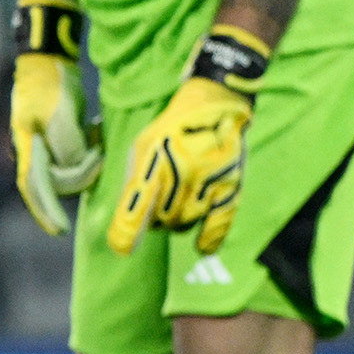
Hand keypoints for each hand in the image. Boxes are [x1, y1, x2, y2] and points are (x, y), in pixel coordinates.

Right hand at [9, 52, 101, 235]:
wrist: (46, 60)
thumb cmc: (49, 84)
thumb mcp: (59, 114)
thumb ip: (67, 146)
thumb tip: (74, 166)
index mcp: (28, 149)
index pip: (35, 189)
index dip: (47, 212)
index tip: (62, 231)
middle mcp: (33, 153)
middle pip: (58, 183)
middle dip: (81, 175)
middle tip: (99, 153)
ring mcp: (44, 147)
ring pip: (68, 170)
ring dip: (86, 162)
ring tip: (96, 137)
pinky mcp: (57, 140)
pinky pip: (74, 157)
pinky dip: (87, 152)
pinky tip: (94, 133)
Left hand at [107, 76, 252, 255]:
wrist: (217, 107)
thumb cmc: (171, 129)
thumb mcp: (143, 146)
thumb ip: (135, 179)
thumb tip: (132, 215)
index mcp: (152, 162)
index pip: (136, 208)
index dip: (126, 233)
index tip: (122, 247)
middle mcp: (180, 176)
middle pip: (160, 221)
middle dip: (154, 219)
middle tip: (159, 202)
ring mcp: (207, 184)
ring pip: (184, 224)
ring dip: (176, 220)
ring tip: (178, 201)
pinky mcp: (230, 189)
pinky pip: (218, 226)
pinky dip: (208, 239)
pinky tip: (201, 246)